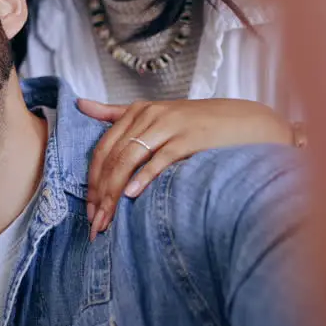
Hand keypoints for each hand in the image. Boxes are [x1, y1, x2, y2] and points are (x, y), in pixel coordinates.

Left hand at [79, 98, 291, 239]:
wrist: (246, 122)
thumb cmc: (197, 124)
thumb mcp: (155, 113)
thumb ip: (116, 113)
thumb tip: (80, 104)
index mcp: (137, 111)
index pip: (103, 149)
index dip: (92, 179)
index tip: (89, 208)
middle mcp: (149, 115)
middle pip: (112, 157)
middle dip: (100, 191)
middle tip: (96, 221)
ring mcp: (169, 125)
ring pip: (129, 158)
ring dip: (114, 191)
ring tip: (108, 217)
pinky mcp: (189, 138)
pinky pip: (160, 158)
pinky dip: (144, 177)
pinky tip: (133, 195)